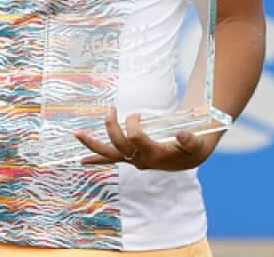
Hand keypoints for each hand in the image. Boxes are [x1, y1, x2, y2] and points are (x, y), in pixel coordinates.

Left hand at [77, 108, 215, 170]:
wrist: (190, 158)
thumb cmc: (193, 147)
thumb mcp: (197, 143)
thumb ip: (190, 140)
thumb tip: (182, 134)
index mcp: (154, 154)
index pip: (135, 137)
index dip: (134, 123)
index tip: (138, 114)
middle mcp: (141, 159)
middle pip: (117, 147)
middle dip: (110, 129)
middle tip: (109, 111)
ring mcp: (134, 160)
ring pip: (109, 155)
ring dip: (92, 145)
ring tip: (76, 134)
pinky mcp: (130, 158)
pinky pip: (111, 159)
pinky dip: (96, 159)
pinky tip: (82, 161)